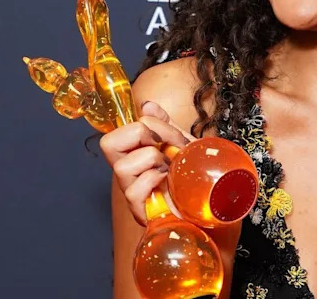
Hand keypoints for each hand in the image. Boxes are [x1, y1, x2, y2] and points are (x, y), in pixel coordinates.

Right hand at [99, 101, 192, 224]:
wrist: (207, 205)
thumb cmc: (191, 175)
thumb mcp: (181, 143)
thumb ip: (164, 124)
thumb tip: (147, 105)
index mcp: (134, 152)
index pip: (117, 130)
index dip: (147, 124)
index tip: (173, 136)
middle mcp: (127, 171)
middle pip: (109, 143)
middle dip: (144, 136)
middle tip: (166, 148)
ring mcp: (131, 190)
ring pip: (122, 167)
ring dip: (153, 162)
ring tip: (169, 170)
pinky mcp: (139, 211)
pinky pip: (133, 191)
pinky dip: (154, 182)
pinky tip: (168, 185)